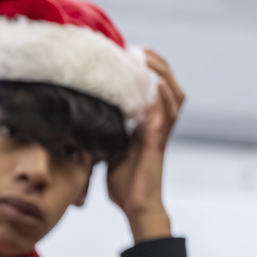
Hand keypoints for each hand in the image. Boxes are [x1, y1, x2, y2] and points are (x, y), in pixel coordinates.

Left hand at [107, 49, 184, 243]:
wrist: (136, 207)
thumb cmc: (124, 183)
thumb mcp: (110, 150)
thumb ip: (106, 132)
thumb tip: (84, 118)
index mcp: (147, 126)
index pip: (154, 92)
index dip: (149, 72)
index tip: (132, 54)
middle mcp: (157, 127)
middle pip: (169, 88)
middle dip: (158, 66)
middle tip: (142, 50)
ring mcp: (159, 134)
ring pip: (172, 97)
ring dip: (161, 75)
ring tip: (148, 58)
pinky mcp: (156, 144)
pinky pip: (163, 117)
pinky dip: (161, 99)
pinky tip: (155, 85)